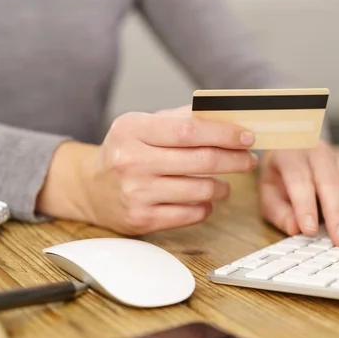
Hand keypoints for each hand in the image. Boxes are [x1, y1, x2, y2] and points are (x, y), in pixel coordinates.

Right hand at [37, 106, 258, 234]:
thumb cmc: (125, 152)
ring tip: (224, 183)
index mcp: (133, 130)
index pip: (189, 130)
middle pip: (201, 160)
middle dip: (234, 160)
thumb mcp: (143, 126)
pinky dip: (206, 206)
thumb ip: (180, 119)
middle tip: (249, 160)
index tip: (247, 137)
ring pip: (200, 190)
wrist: (90, 188)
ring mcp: (136, 193)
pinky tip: (204, 199)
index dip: (224, 134)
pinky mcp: (142, 219)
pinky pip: (190, 214)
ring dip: (222, 186)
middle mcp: (132, 161)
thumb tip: (226, 118)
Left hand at [258, 140, 338, 245]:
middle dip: (337, 214)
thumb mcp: (269, 194)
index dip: (305, 205)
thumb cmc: (280, 178)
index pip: (299, 179)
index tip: (309, 230)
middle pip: (331, 182)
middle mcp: (318, 152)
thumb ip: (279, 212)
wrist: (293, 151)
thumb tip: (296, 228)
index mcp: (291, 155)